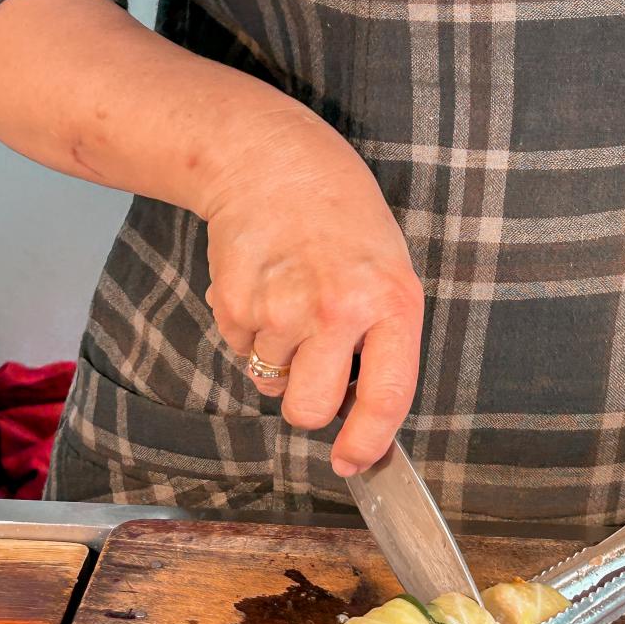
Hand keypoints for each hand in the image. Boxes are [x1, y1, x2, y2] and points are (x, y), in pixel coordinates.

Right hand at [200, 108, 423, 475]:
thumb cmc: (340, 218)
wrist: (271, 161)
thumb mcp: (388, 268)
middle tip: (312, 362)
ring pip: (268, 382)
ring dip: (275, 356)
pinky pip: (240, 350)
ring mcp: (281, 309)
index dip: (368, 442)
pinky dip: (248, 330)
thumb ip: (381, 339)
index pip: (386, 397)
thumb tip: (359, 415)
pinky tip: (264, 286)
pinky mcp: (235, 304)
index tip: (355, 462)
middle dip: (306, 403)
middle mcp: (336, 310)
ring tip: (289, 299)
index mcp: (390, 303)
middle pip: (309, 410)